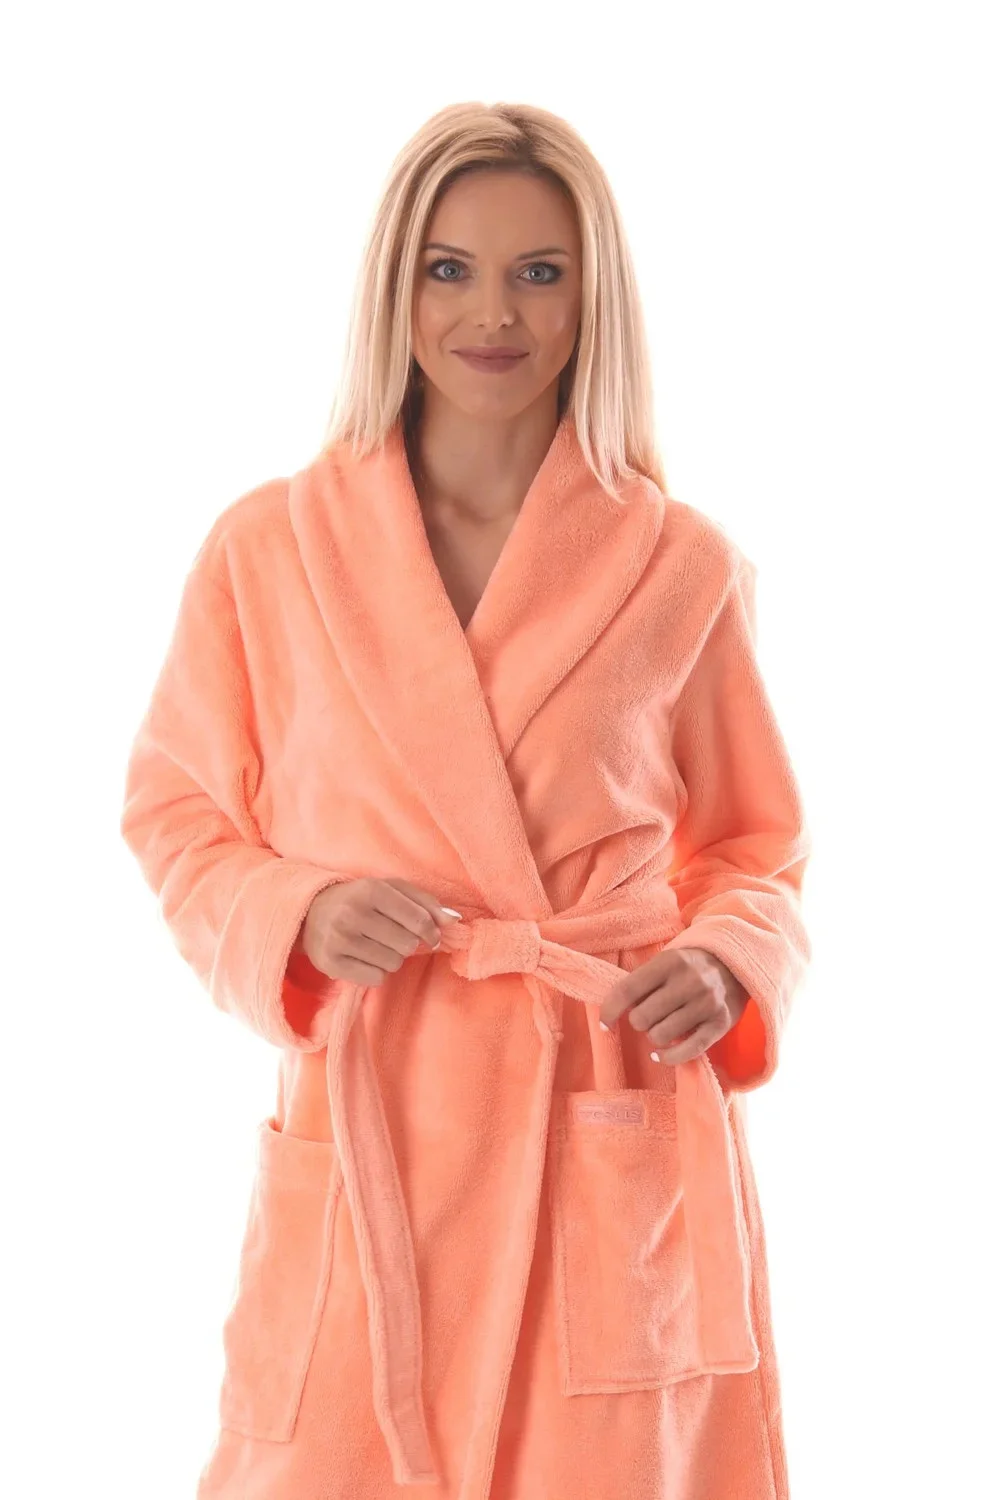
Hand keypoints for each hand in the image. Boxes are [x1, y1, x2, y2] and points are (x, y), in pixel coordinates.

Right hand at [293, 877, 462, 987]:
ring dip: (391, 958)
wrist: (310, 911)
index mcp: (371, 890)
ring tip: (375, 945)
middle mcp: (352, 914)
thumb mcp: (391, 890)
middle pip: (407, 945)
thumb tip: (455, 921)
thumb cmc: (360, 899)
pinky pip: (375, 978)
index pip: (418, 920)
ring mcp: (339, 940)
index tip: (431, 936)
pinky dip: (375, 971)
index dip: (431, 932)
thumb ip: (425, 902)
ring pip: (392, 964)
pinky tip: (363, 958)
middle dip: (407, 944)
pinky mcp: (330, 963)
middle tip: (393, 937)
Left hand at [599, 947, 749, 1064]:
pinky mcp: (721, 1024)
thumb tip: (611, 1012)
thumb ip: (642, 983)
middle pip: (642, 1018)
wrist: (735, 965)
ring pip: (660, 1036)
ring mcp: (707, 1003)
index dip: (610, 1010)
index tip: (604, 1024)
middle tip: (647, 1018)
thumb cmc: (689, 967)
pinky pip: (687, 1051)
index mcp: (670, 961)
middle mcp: (690, 981)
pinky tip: (660, 1055)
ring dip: (655, 1037)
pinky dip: (668, 1058)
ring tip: (662, 1027)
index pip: (628, 989)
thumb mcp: (666, 962)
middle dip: (638, 1023)